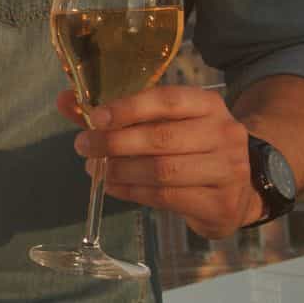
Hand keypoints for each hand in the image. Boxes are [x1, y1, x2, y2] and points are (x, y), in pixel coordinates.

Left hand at [59, 86, 261, 238]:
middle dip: (115, 143)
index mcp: (208, 104)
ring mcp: (227, 170)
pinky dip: (133, 192)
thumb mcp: (162, 122)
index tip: (95, 117)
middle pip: (161, 138)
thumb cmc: (190, 146)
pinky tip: (114, 186)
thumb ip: (115, 113)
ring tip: (96, 169)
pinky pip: (167, 197)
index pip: (166, 100)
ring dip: (121, 170)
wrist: (239, 187)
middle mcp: (224, 133)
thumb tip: (65, 101)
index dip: (128, 108)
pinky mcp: (221, 203)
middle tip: (84, 146)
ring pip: (162, 171)